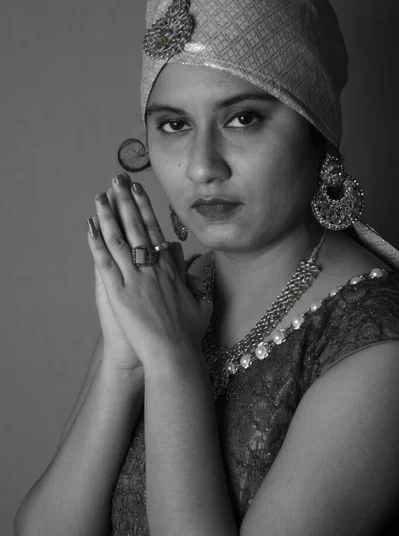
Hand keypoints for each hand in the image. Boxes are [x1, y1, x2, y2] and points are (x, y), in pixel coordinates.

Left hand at [87, 173, 212, 372]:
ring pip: (119, 239)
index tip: (138, 191)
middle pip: (137, 227)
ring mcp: (134, 278)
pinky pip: (105, 263)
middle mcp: (152, 268)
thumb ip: (196, 284)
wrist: (174, 354)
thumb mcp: (202, 304)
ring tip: (100, 196)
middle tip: (117, 181)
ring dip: (108, 216)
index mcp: (169, 269)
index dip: (145, 209)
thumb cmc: (188, 334)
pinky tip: (89, 227)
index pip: (155, 231)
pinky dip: (96, 243)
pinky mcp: (119, 293)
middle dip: (126, 201)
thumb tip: (194, 273)